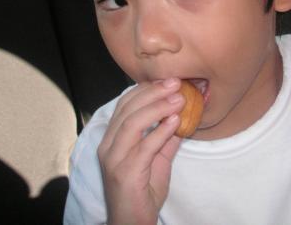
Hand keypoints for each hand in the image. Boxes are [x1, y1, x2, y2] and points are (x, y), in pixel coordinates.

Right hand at [97, 78, 183, 224]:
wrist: (133, 224)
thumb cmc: (143, 192)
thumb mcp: (158, 159)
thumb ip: (166, 137)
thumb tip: (183, 115)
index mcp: (112, 139)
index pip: (125, 105)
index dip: (146, 89)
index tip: (168, 79)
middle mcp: (108, 146)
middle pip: (128, 109)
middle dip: (153, 92)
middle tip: (176, 82)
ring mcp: (114, 159)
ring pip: (133, 123)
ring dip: (158, 107)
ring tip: (179, 98)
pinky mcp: (125, 173)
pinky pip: (144, 147)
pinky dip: (160, 131)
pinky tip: (175, 121)